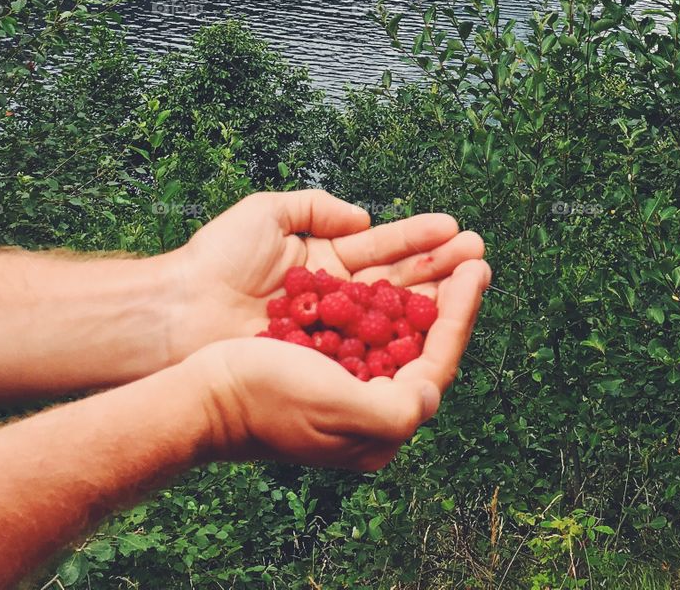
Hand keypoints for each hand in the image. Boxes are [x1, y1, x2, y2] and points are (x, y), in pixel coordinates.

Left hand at [164, 189, 484, 364]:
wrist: (177, 311)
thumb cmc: (214, 260)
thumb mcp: (267, 212)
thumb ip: (317, 207)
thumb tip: (365, 219)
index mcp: (326, 265)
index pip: (385, 250)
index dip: (421, 240)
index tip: (456, 228)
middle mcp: (338, 303)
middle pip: (401, 285)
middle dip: (443, 269)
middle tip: (481, 255)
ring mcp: (335, 337)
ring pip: (397, 318)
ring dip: (437, 300)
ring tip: (475, 279)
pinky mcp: (327, 367)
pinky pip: (375, 353)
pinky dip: (408, 339)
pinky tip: (439, 323)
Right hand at [185, 258, 491, 470]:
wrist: (202, 393)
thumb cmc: (264, 397)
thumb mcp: (336, 408)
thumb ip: (395, 408)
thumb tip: (432, 392)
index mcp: (378, 428)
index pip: (437, 364)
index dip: (461, 313)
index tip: (477, 269)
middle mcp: (367, 407)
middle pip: (422, 343)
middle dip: (449, 295)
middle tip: (473, 252)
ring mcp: (344, 382)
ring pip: (398, 327)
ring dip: (422, 284)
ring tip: (446, 249)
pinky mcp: (321, 360)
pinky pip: (366, 323)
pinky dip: (385, 293)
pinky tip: (394, 268)